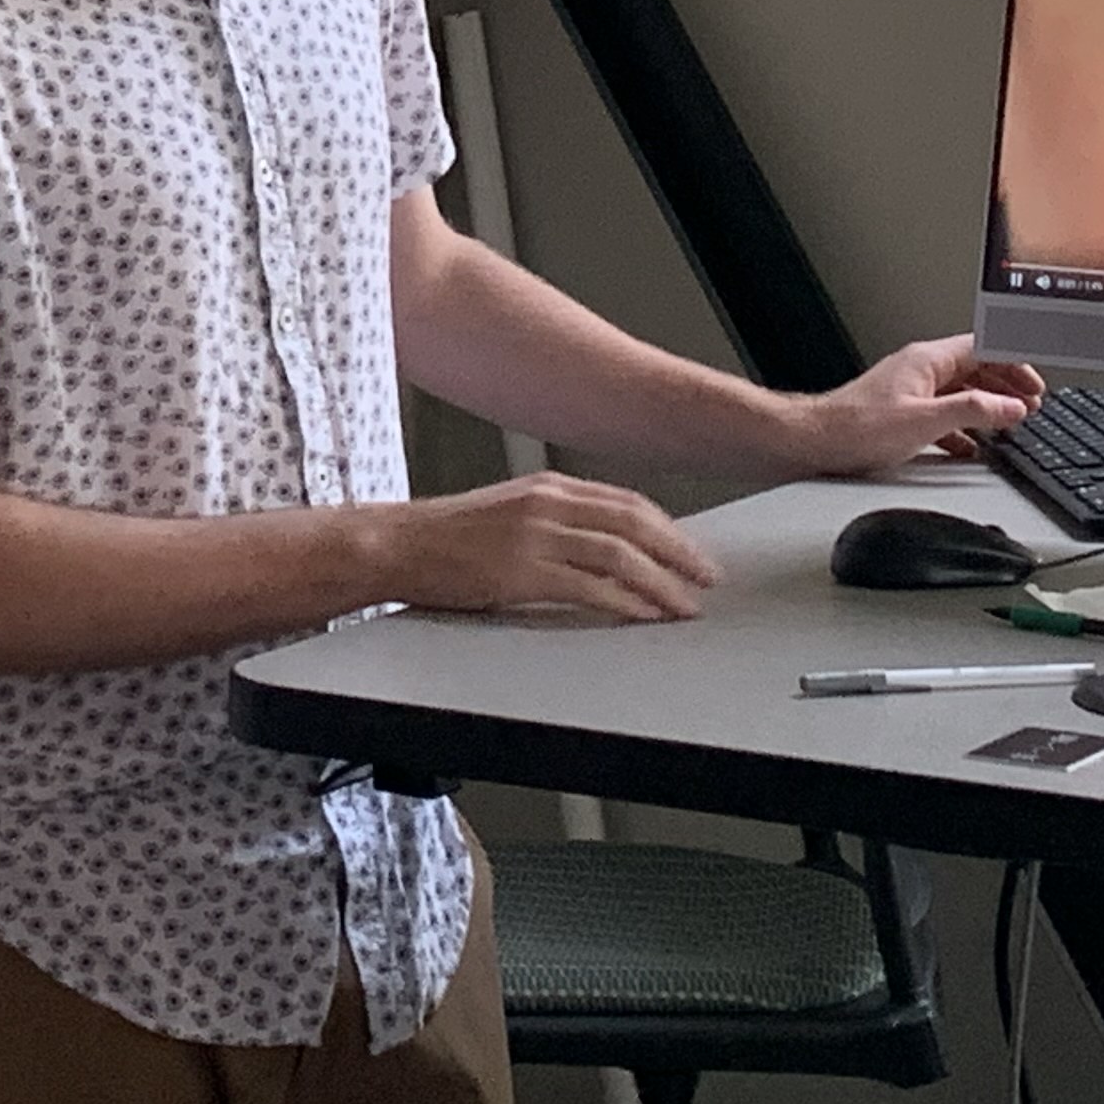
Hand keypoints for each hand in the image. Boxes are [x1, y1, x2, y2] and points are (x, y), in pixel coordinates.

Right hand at [380, 472, 722, 622]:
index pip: (626, 503)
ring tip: (683, 606)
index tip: (692, 554)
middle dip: (679, 553)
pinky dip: (626, 603)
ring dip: (661, 583)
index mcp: (548, 487)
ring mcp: (536, 536)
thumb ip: (555, 521)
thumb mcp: (509, 512)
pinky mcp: (522, 571)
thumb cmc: (446, 538)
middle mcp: (548, 503)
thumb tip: (604, 547)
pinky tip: (643, 616)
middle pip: (635, 523)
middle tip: (706, 579)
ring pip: (620, 555)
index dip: (668, 530)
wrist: (397, 544)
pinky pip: (590, 587)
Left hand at [788, 338, 1045, 475]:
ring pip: (961, 391)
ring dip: (988, 406)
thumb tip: (1010, 406)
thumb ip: (972, 411)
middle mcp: (920, 368)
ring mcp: (910, 389)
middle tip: (1030, 405)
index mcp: (927, 360)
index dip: (1014, 364)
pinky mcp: (902, 412)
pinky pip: (944, 413)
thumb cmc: (858, 427)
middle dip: (1007, 386)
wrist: (816, 441)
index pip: (984, 349)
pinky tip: (972, 445)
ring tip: (1010, 422)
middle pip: (976, 368)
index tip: (1034, 384)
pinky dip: (964, 427)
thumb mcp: (925, 421)